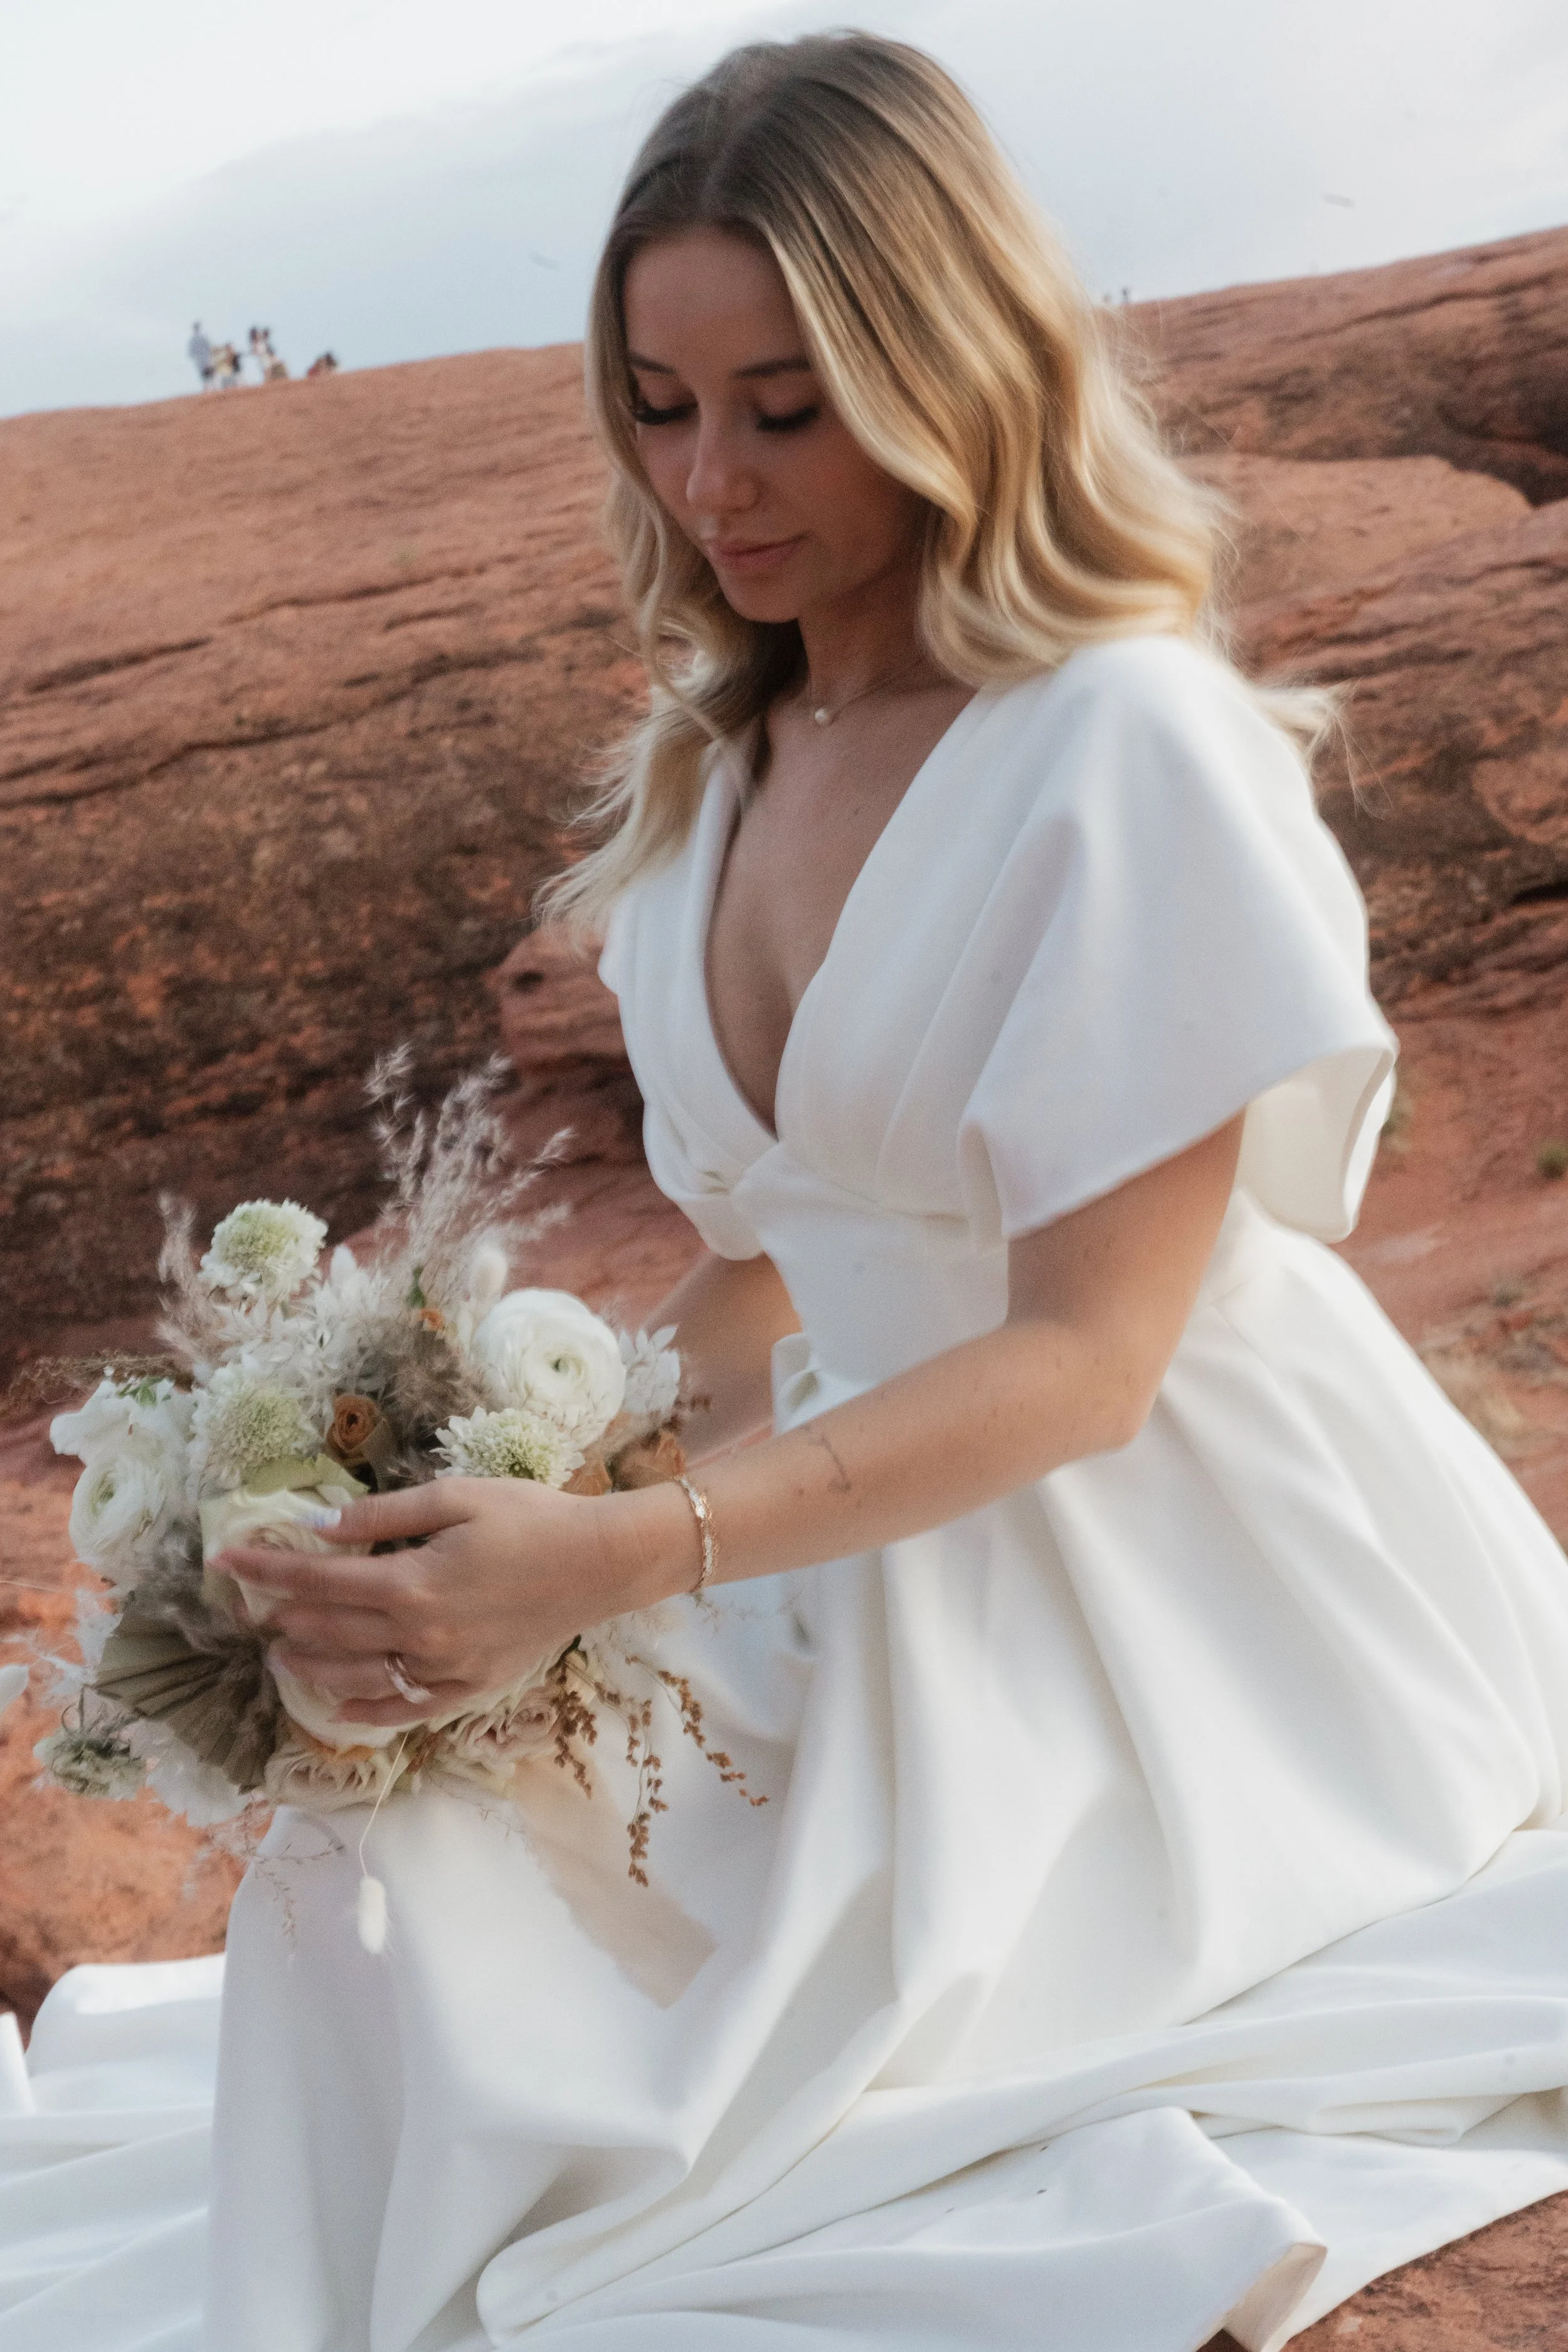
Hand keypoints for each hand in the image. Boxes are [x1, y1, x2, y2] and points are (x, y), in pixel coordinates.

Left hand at [211, 1478, 656, 1728]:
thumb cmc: (532, 1517)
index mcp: (413, 1583)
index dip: (266, 1570)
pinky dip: (366, 1710)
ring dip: (310, 1667)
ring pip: (357, 1677)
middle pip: (329, 1632)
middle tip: (249, 1607)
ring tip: (280, 1655)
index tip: (224, 1561)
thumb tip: (319, 1526)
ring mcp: (444, 1669)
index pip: (317, 1581)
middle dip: (281, 1618)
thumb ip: (383, 1518)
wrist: (601, 1563)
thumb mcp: (457, 1497)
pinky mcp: (469, 1688)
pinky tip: (338, 1705)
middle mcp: (421, 1635)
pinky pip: (405, 1709)